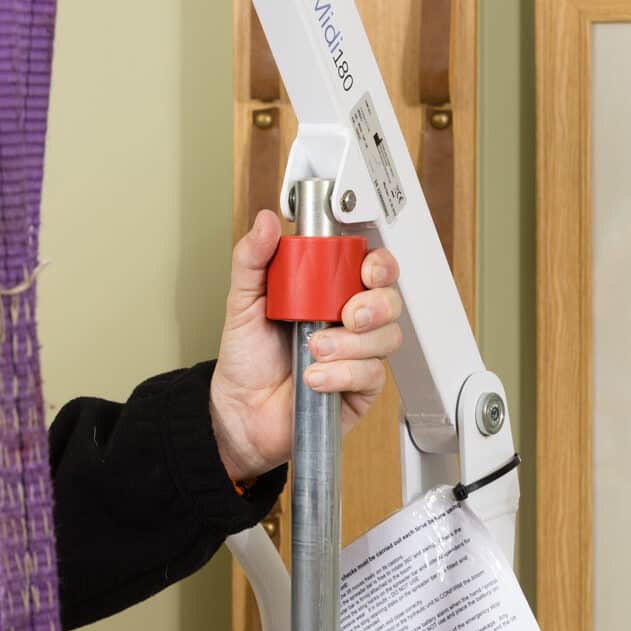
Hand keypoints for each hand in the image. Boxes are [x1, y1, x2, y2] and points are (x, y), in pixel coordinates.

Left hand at [209, 209, 402, 483]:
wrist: (239, 409)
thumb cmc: (247, 356)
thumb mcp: (243, 301)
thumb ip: (253, 259)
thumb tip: (265, 222)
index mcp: (328, 294)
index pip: (372, 269)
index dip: (380, 265)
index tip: (367, 269)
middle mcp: (349, 322)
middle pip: (390, 301)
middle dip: (374, 305)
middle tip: (345, 315)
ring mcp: (358, 355)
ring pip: (386, 338)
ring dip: (350, 344)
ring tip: (313, 350)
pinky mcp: (361, 388)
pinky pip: (372, 375)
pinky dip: (342, 374)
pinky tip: (314, 377)